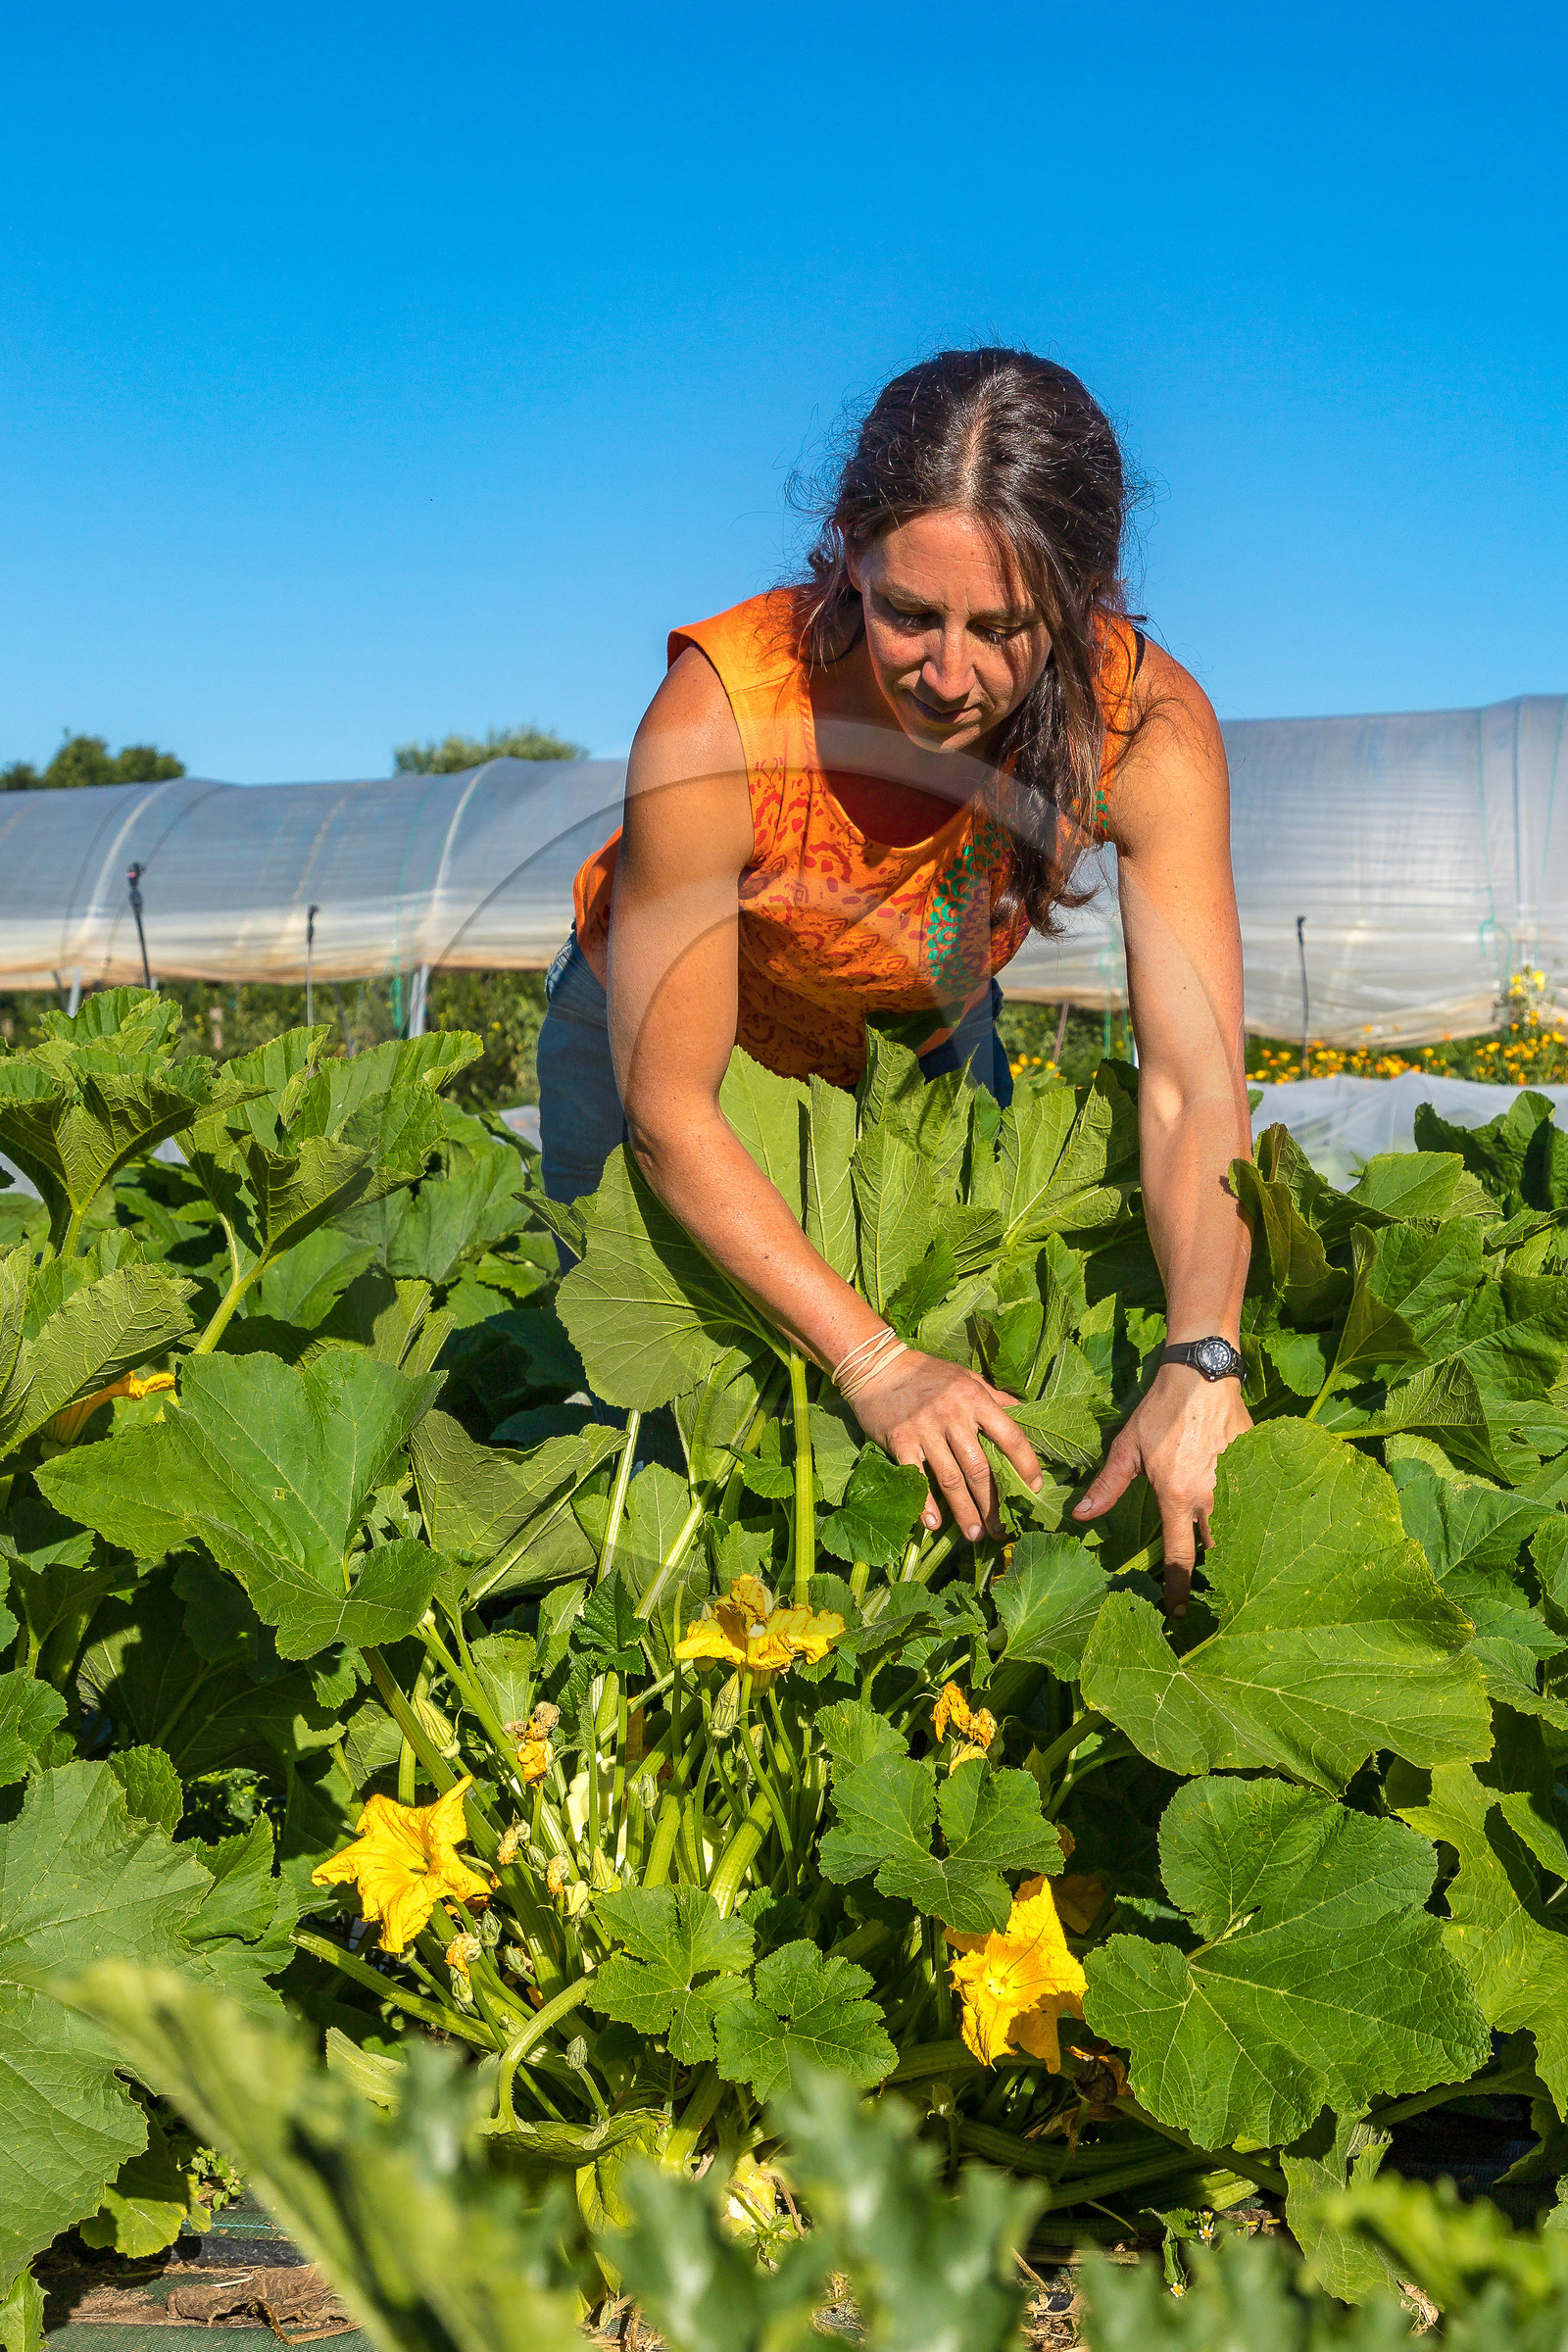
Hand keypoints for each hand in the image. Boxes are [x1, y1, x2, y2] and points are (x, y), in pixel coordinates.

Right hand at [848, 1350, 1042, 1543]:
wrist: (878, 1367)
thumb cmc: (927, 1373)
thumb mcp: (966, 1377)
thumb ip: (994, 1397)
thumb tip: (1024, 1413)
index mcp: (974, 1399)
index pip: (1010, 1436)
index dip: (1026, 1464)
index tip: (1035, 1488)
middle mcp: (952, 1415)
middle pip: (980, 1468)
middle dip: (994, 1503)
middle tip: (1002, 1530)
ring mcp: (925, 1429)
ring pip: (951, 1479)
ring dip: (965, 1511)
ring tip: (976, 1535)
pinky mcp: (900, 1440)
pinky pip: (916, 1477)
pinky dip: (925, 1503)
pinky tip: (934, 1524)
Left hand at [1071, 1365, 1251, 1614]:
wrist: (1204, 1373)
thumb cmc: (1161, 1409)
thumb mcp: (1127, 1448)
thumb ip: (1108, 1486)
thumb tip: (1081, 1517)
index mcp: (1178, 1499)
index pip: (1180, 1558)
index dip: (1177, 1589)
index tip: (1176, 1613)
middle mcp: (1212, 1499)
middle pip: (1210, 1545)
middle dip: (1204, 1564)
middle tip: (1193, 1576)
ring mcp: (1239, 1484)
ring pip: (1232, 1524)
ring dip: (1224, 1536)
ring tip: (1217, 1549)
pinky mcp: (1255, 1467)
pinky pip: (1249, 1498)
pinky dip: (1242, 1506)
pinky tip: (1239, 1507)